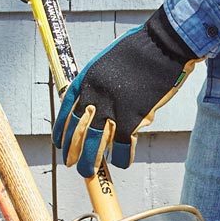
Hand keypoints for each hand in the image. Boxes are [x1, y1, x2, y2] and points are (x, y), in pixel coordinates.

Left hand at [53, 9, 196, 174]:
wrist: (160, 48)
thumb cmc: (138, 51)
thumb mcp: (107, 64)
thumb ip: (99, 85)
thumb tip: (97, 105)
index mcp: (85, 82)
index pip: (66, 113)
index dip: (62, 131)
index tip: (59, 143)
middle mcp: (94, 98)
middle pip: (77, 132)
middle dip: (73, 151)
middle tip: (71, 163)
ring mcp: (111, 110)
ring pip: (95, 144)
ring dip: (90, 162)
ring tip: (88, 172)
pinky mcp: (131, 119)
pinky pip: (122, 146)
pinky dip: (121, 157)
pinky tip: (121, 163)